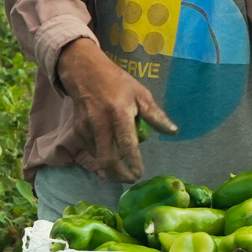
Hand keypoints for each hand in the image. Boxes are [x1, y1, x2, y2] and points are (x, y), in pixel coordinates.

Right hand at [57, 39, 177, 181]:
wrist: (85, 73)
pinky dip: (102, 155)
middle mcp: (100, 123)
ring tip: (123, 165)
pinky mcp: (78, 131)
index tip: (140, 173)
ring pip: (98, 158)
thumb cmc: (117, 83)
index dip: (133, 162)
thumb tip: (173, 132)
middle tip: (130, 179)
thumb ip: (156, 116)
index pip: (126, 144)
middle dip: (119, 175)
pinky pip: (92, 150)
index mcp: (119, 113)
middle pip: (106, 159)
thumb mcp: (141, 94)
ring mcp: (86, 128)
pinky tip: (110, 151)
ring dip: (111, 166)